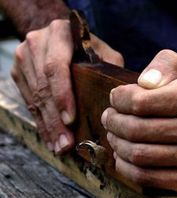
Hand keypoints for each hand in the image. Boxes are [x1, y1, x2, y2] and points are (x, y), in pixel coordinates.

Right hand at [11, 19, 123, 154]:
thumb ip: (110, 67)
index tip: (70, 120)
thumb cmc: (87, 47)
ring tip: (59, 146)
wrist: (58, 37)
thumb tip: (119, 97)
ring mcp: (25, 59)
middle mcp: (37, 44)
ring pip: (35, 99)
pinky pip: (29, 102)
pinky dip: (41, 122)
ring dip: (48, 126)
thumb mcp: (104, 51)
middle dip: (55, 120)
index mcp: (59, 34)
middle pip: (43, 87)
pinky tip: (50, 137)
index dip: (62, 95)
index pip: (56, 67)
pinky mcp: (19, 73)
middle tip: (66, 143)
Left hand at [101, 50, 176, 191]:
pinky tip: (121, 154)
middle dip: (113, 122)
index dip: (119, 99)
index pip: (141, 102)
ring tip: (113, 133)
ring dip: (116, 143)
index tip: (115, 98)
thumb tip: (145, 82)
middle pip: (136, 130)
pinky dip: (124, 166)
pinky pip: (145, 177)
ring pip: (138, 154)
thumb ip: (164, 65)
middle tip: (108, 117)